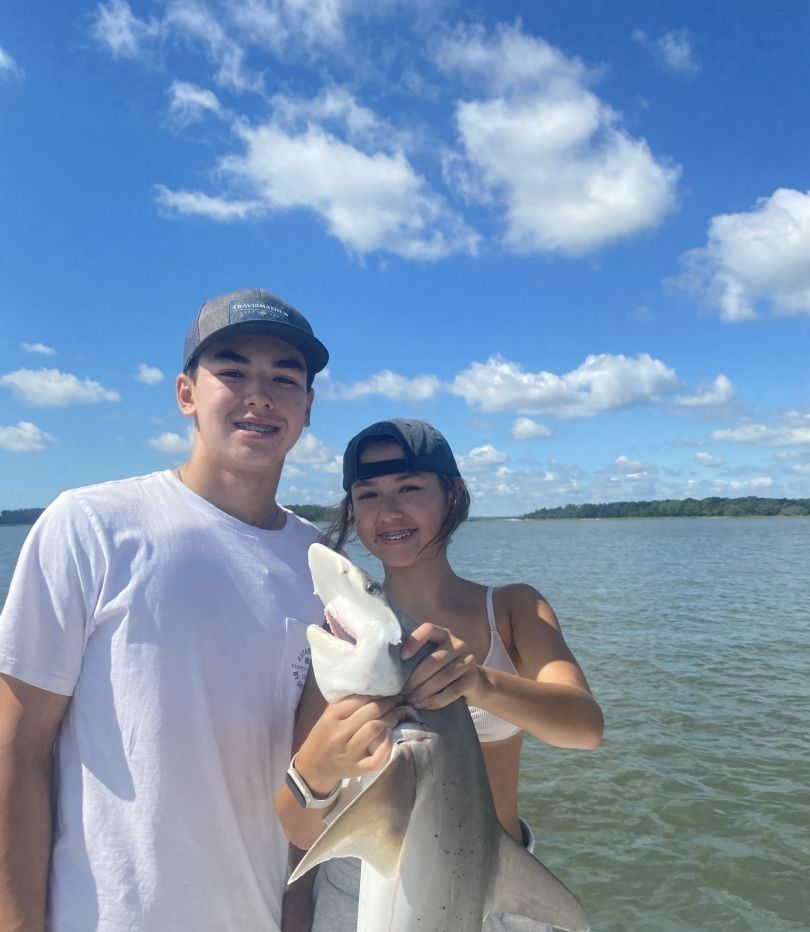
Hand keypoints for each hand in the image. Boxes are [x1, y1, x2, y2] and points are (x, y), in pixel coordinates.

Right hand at [294, 694, 408, 791]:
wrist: (314, 767)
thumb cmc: (324, 736)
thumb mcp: (328, 715)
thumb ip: (346, 703)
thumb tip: (373, 688)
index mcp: (331, 717)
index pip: (359, 699)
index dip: (378, 693)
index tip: (390, 690)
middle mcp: (339, 734)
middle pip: (371, 712)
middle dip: (390, 703)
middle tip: (400, 700)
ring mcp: (349, 753)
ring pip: (375, 730)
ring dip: (392, 719)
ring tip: (400, 713)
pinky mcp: (358, 769)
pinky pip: (378, 758)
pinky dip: (388, 746)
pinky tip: (391, 737)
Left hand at [401, 623, 483, 708]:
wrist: (475, 684)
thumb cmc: (444, 670)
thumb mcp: (434, 658)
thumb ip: (419, 657)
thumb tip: (388, 668)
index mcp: (444, 634)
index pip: (429, 629)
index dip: (415, 640)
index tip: (402, 657)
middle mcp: (458, 644)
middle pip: (435, 660)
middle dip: (416, 677)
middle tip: (403, 691)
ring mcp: (468, 660)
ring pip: (443, 676)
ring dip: (424, 691)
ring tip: (411, 700)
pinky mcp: (472, 678)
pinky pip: (453, 690)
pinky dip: (436, 700)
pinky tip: (424, 705)